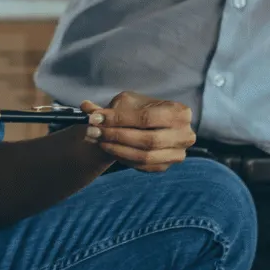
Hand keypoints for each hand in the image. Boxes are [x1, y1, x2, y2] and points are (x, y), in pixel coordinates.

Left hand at [78, 91, 195, 172]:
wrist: (144, 126)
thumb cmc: (137, 111)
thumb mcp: (125, 103)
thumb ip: (106, 108)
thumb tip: (85, 107)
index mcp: (180, 112)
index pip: (146, 118)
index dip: (119, 119)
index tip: (95, 119)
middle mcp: (185, 134)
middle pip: (147, 140)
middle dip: (117, 136)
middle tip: (93, 132)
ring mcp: (178, 153)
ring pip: (144, 156)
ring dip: (117, 150)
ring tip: (98, 140)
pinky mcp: (166, 165)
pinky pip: (143, 167)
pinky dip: (124, 159)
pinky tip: (110, 149)